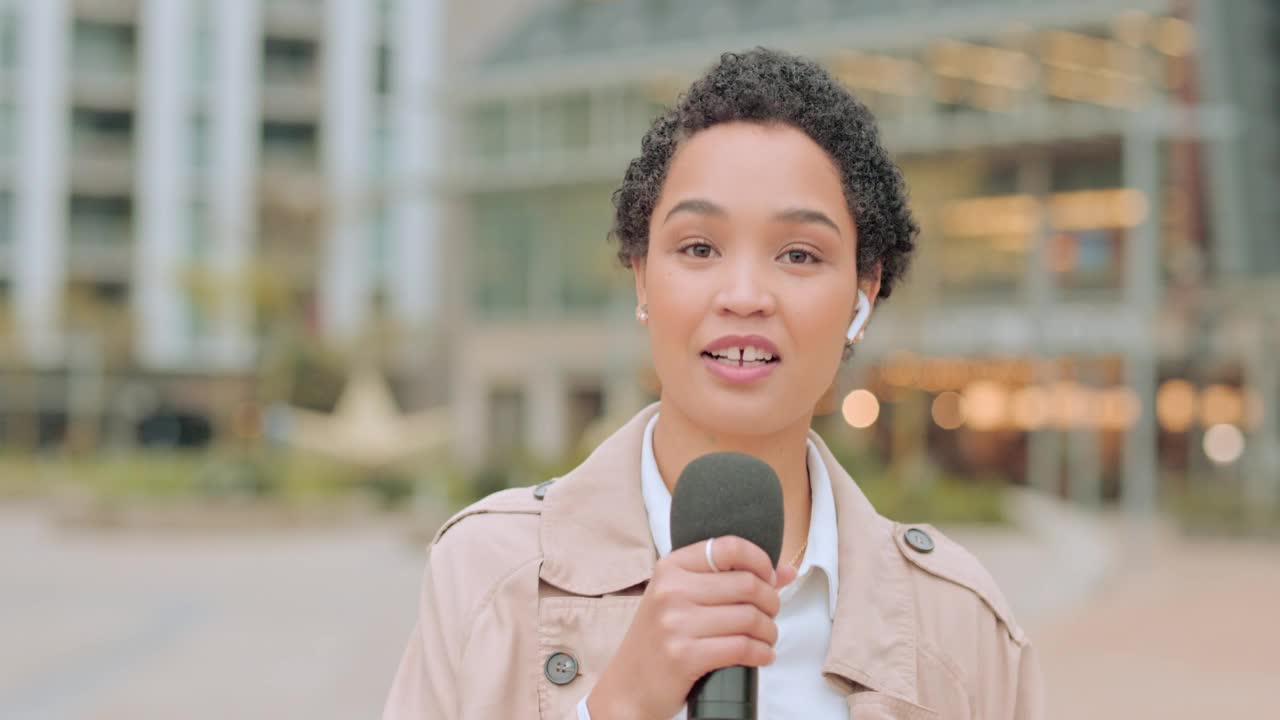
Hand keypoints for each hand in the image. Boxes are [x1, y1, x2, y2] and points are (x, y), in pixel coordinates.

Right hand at [587, 536, 797, 719]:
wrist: (628, 688)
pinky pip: (742, 648)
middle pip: (747, 584)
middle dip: (771, 602)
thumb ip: (731, 580)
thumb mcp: (682, 601)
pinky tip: (761, 655)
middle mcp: (671, 590)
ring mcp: (676, 623)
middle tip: (770, 615)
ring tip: (766, 638)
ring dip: (769, 631)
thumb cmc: (660, 641)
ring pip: (750, 617)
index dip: (760, 561)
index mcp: (670, 568)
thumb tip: (786, 570)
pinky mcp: (684, 655)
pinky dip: (762, 653)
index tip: (768, 579)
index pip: (728, 547)